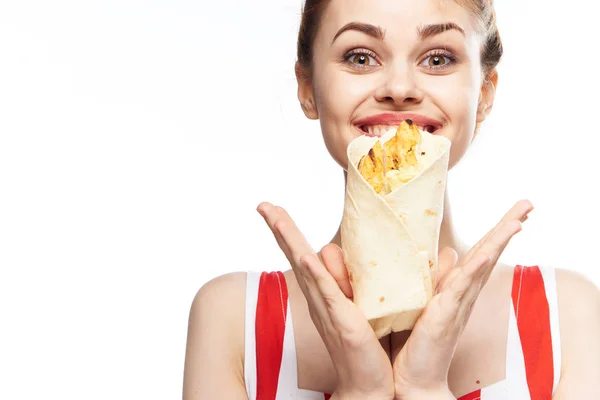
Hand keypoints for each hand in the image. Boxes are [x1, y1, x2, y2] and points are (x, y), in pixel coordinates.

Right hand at [257, 202, 394, 399]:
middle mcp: (318, 297)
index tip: (274, 210)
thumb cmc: (366, 345)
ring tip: (276, 218)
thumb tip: (351, 256)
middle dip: (280, 228)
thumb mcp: (360, 302)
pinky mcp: (341, 320)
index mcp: (322, 291)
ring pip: (305, 267)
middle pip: (295, 255)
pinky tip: (305, 257)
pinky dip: (315, 274)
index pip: (302, 254)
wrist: (368, 382)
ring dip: (291, 242)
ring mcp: (327, 307)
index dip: (288, 232)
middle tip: (264, 205)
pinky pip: (326, 293)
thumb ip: (354, 279)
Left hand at [391, 199, 532, 398]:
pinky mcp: (444, 314)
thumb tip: (447, 252)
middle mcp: (463, 293)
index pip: (482, 252)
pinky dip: (473, 271)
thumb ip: (438, 276)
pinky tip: (484, 255)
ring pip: (481, 265)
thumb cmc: (418, 340)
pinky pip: (460, 288)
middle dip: (507, 227)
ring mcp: (456, 303)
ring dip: (498, 242)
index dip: (497, 231)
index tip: (516, 212)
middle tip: (528, 204)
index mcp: (459, 287)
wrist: (414, 376)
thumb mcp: (427, 298)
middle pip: (488, 253)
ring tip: (517, 220)